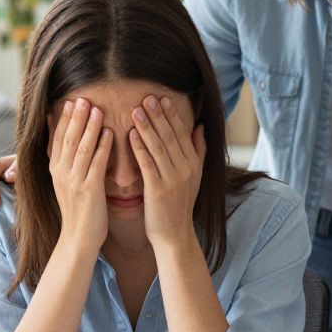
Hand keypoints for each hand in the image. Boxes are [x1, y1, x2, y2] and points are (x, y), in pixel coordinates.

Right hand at [49, 98, 111, 249]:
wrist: (79, 238)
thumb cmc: (79, 210)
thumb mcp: (68, 183)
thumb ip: (71, 163)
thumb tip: (75, 143)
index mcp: (56, 170)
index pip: (58, 139)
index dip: (64, 119)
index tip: (70, 101)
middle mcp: (61, 173)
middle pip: (67, 139)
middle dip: (75, 117)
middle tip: (82, 98)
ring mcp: (74, 181)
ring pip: (81, 148)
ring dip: (89, 127)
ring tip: (96, 108)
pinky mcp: (89, 190)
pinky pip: (96, 164)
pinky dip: (102, 147)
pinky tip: (109, 133)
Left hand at [129, 95, 205, 249]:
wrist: (174, 235)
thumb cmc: (179, 205)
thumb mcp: (194, 177)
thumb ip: (198, 151)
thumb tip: (200, 127)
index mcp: (193, 164)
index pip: (182, 133)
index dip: (172, 115)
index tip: (162, 98)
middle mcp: (186, 169)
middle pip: (171, 136)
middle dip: (159, 115)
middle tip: (148, 96)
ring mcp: (173, 179)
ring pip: (159, 147)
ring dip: (147, 127)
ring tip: (136, 109)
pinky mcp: (158, 190)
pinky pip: (148, 164)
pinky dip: (140, 147)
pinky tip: (131, 134)